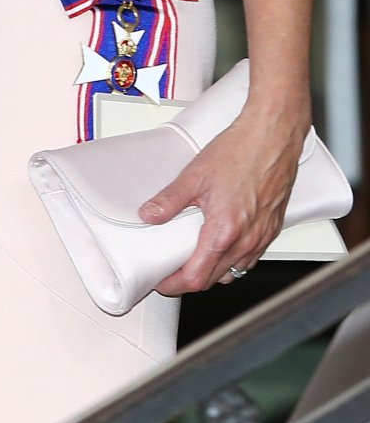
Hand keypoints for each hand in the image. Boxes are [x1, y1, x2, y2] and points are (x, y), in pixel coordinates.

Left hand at [139, 103, 309, 293]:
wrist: (272, 137)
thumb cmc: (241, 151)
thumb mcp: (195, 175)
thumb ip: (170, 200)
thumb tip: (150, 215)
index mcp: (225, 230)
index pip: (196, 277)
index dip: (174, 285)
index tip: (162, 281)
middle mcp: (246, 240)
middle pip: (214, 279)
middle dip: (190, 280)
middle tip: (171, 270)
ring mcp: (262, 237)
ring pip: (234, 271)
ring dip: (212, 271)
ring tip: (193, 258)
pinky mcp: (272, 229)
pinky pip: (250, 258)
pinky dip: (232, 259)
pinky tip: (221, 244)